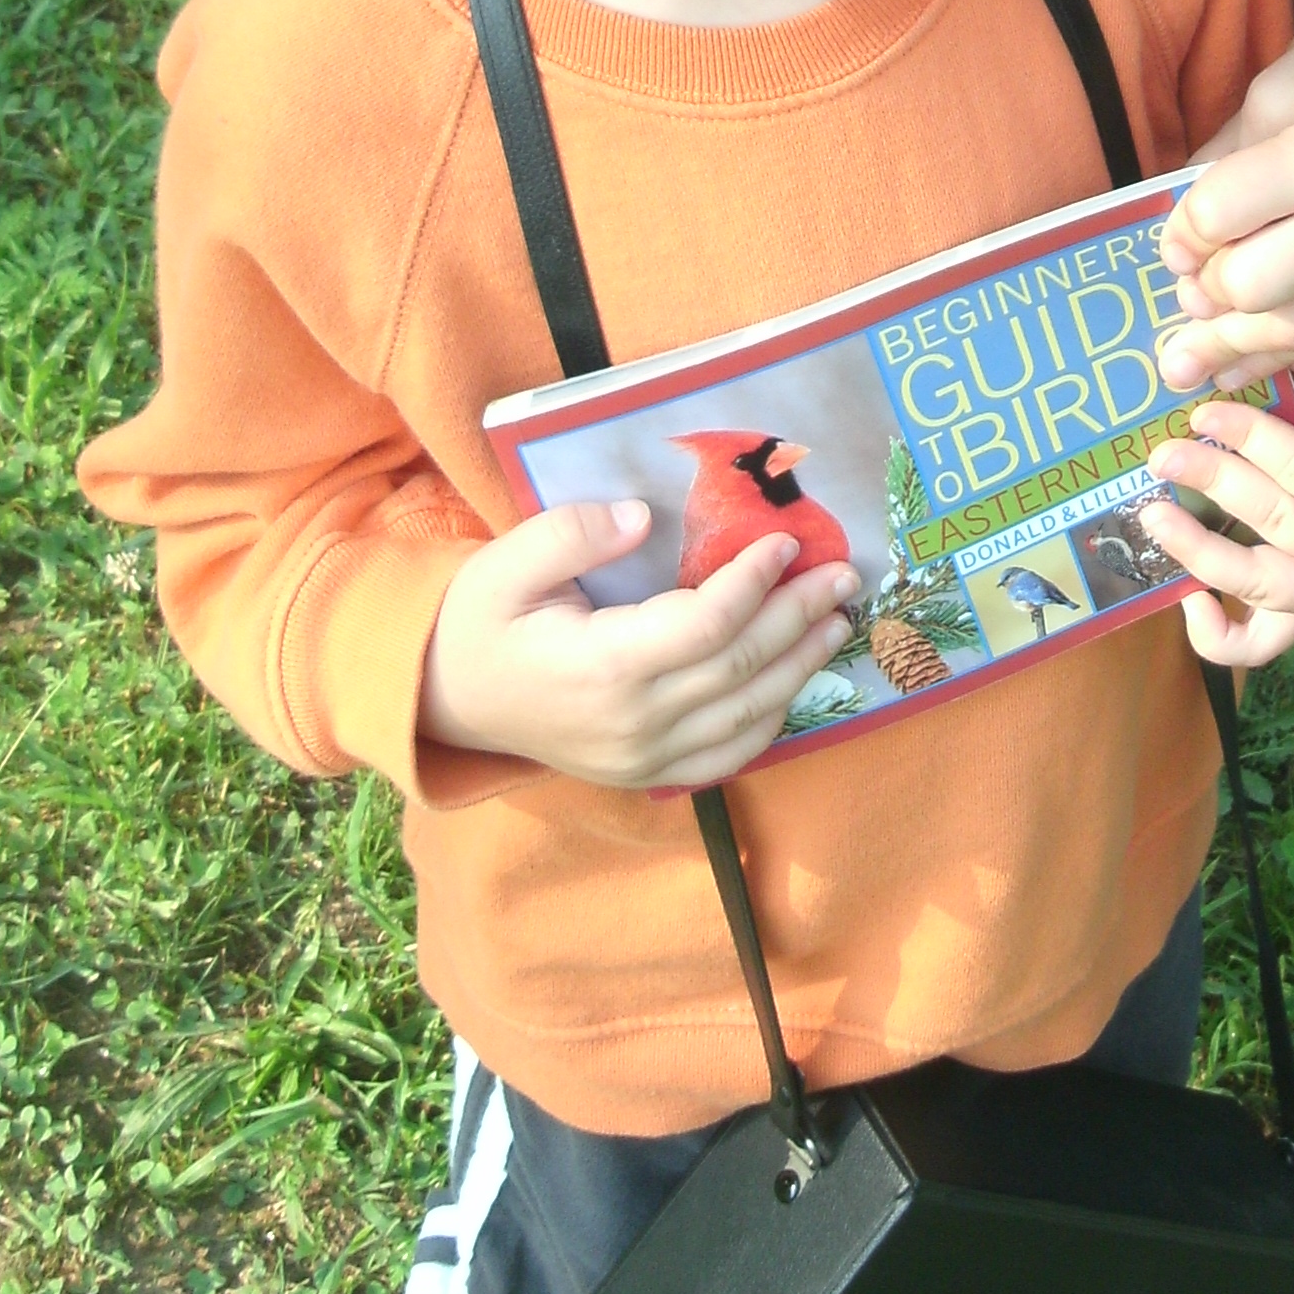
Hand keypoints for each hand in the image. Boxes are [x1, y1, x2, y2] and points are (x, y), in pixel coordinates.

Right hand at [423, 499, 861, 789]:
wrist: (448, 700)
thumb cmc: (480, 621)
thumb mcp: (507, 562)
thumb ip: (573, 533)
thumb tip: (642, 517)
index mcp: (603, 666)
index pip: (705, 624)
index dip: (755, 582)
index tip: (788, 540)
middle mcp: (633, 721)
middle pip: (739, 666)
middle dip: (800, 616)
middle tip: (844, 574)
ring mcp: (642, 758)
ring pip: (746, 716)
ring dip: (800, 666)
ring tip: (838, 620)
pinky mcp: (646, 775)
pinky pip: (725, 757)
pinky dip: (771, 720)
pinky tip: (794, 681)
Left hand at [1137, 353, 1293, 671]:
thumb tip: (1251, 346)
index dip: (1249, 438)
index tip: (1201, 412)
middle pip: (1275, 523)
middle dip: (1213, 483)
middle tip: (1162, 455)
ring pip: (1258, 585)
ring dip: (1198, 552)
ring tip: (1153, 517)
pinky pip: (1259, 644)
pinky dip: (1218, 637)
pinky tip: (1187, 602)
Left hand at [1158, 0, 1293, 388]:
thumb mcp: (1286, 82)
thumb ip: (1227, 155)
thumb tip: (1177, 229)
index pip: (1221, 216)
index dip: (1182, 231)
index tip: (1175, 237)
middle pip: (1251, 288)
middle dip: (1205, 289)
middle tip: (1187, 281)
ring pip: (1292, 331)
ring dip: (1232, 344)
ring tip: (1187, 357)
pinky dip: (1282, 349)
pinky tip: (1239, 361)